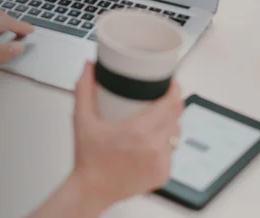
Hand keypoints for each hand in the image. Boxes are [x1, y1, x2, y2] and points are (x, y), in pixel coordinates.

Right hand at [70, 62, 182, 208]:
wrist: (92, 191)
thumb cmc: (88, 160)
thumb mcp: (82, 120)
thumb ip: (84, 90)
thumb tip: (88, 68)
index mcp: (139, 131)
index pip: (172, 104)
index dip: (175, 89)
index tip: (171, 83)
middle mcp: (154, 147)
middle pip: (177, 116)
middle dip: (171, 104)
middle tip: (159, 98)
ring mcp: (161, 163)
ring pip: (175, 134)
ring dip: (169, 124)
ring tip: (154, 120)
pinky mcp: (163, 175)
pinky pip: (172, 153)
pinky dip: (165, 145)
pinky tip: (151, 142)